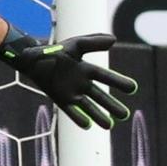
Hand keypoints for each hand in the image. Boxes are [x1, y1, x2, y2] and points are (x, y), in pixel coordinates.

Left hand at [0, 29, 139, 130]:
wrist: (33, 59)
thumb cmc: (55, 50)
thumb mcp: (75, 44)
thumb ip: (94, 41)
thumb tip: (114, 39)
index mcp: (87, 69)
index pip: (105, 77)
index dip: (118, 82)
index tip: (133, 89)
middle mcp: (82, 83)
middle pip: (100, 96)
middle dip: (112, 105)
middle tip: (125, 115)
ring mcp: (71, 92)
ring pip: (88, 106)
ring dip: (98, 116)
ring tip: (109, 126)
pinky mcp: (60, 99)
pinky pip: (71, 110)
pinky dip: (78, 118)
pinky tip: (87, 125)